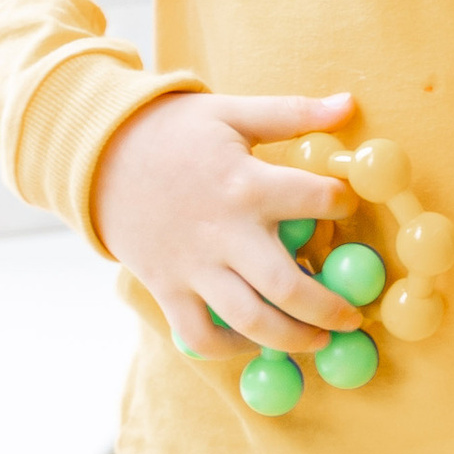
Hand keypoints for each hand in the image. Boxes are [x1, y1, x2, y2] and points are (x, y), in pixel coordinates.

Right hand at [91, 89, 360, 360]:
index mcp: (247, 184)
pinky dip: (230, 349)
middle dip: (331, 308)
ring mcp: (194, 266)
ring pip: (250, 320)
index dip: (343, 204)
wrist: (98, 155)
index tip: (349, 207)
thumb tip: (349, 104)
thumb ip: (293, 113)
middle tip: (354, 317)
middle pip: (288, 287)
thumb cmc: (174, 131)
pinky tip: (255, 340)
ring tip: (320, 339)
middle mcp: (225, 233)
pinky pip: (200, 336)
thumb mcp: (232, 112)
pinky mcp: (167, 288)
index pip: (316, 200)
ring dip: (293, 338)